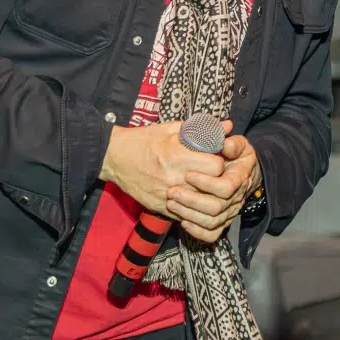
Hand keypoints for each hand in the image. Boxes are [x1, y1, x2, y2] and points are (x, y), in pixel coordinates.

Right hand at [99, 119, 226, 217]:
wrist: (114, 157)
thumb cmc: (143, 140)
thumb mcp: (171, 129)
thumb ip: (201, 128)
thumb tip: (226, 126)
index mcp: (176, 156)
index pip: (215, 167)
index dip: (220, 162)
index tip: (216, 158)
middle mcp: (173, 178)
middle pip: (211, 187)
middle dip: (217, 180)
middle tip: (213, 173)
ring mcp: (166, 195)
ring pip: (200, 204)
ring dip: (206, 195)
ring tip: (203, 185)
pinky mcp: (159, 207)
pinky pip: (185, 214)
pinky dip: (191, 207)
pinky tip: (190, 196)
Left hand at [167, 134, 261, 244]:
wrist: (243, 172)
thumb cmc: (236, 155)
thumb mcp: (237, 144)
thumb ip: (232, 142)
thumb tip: (225, 143)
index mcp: (240, 178)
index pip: (225, 188)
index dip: (206, 183)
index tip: (188, 175)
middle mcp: (236, 198)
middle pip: (216, 208)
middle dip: (191, 200)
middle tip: (171, 190)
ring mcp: (229, 212)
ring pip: (211, 222)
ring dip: (188, 213)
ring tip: (171, 203)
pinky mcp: (222, 222)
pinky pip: (212, 234)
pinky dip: (197, 231)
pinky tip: (182, 221)